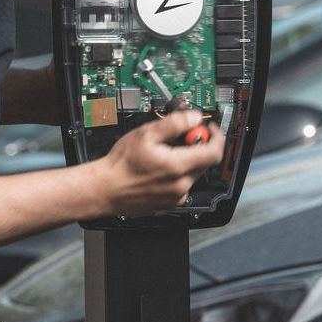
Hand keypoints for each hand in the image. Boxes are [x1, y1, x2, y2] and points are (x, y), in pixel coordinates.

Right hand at [92, 110, 223, 216]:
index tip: (208, 128)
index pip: (214, 152)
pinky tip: (161, 167)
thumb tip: (194, 117)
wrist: (106, 189)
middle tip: (182, 136)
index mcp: (177, 167)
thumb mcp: (146, 134)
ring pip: (194, 173)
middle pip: (205, 162)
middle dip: (198, 145)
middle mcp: (181, 185)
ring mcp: (177, 196)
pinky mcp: (170, 203)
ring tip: (165, 152)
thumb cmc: (121, 165)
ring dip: (188, 159)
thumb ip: (174, 123)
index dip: (216, 136)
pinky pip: (184, 184)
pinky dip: (179, 173)